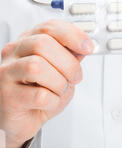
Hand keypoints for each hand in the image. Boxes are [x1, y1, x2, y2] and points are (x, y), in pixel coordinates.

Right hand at [0, 20, 93, 147]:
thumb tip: (85, 46)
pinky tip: (49, 103)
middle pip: (42, 44)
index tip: (88, 47)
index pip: (49, 27)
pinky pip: (38, 95)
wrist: (21, 120)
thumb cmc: (38, 93)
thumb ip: (70, 56)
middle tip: (76, 77)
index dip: (72, 35)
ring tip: (60, 90)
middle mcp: (13, 53)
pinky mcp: (7, 97)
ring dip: (59, 82)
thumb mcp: (60, 70)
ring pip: (37, 67)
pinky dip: (53, 101)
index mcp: (28, 41)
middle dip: (68, 63)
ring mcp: (6, 74)